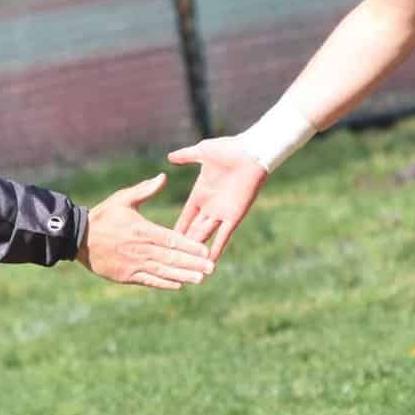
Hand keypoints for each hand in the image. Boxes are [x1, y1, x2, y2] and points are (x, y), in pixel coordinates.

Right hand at [76, 173, 215, 289]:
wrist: (78, 238)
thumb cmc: (103, 216)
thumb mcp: (122, 199)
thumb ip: (145, 190)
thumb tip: (163, 177)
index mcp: (141, 230)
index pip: (171, 239)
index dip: (189, 246)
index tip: (205, 250)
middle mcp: (140, 249)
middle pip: (171, 257)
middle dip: (192, 263)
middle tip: (211, 268)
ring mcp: (133, 264)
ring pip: (163, 271)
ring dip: (183, 275)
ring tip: (200, 279)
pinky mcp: (126, 276)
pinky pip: (149, 281)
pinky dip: (164, 283)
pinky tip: (179, 285)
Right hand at [165, 136, 268, 260]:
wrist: (251, 151)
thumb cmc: (229, 149)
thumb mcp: (202, 152)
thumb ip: (186, 156)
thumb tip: (170, 157)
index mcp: (200, 193)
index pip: (185, 216)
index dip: (176, 228)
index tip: (163, 242)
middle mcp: (210, 206)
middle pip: (193, 230)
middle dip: (183, 245)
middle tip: (169, 260)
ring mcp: (222, 213)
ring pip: (205, 236)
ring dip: (197, 251)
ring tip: (187, 266)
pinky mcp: (234, 216)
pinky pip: (224, 236)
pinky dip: (217, 249)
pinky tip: (210, 263)